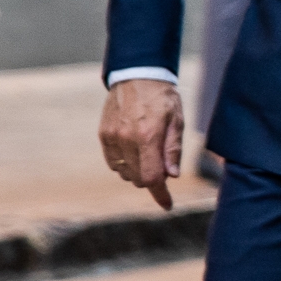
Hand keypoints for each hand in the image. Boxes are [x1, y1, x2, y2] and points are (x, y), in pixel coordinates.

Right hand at [99, 79, 185, 209]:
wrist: (137, 75)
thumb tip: (172, 176)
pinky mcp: (104, 135)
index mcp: (148, 136)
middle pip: (138, 178)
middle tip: (164, 166)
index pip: (151, 177)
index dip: (160, 194)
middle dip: (153, 179)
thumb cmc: (163, 97)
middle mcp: (127, 139)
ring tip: (149, 154)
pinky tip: (134, 153)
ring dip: (138, 172)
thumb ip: (173, 149)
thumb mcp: (177, 120)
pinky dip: (124, 165)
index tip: (167, 205)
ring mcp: (112, 137)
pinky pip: (113, 163)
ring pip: (125, 173)